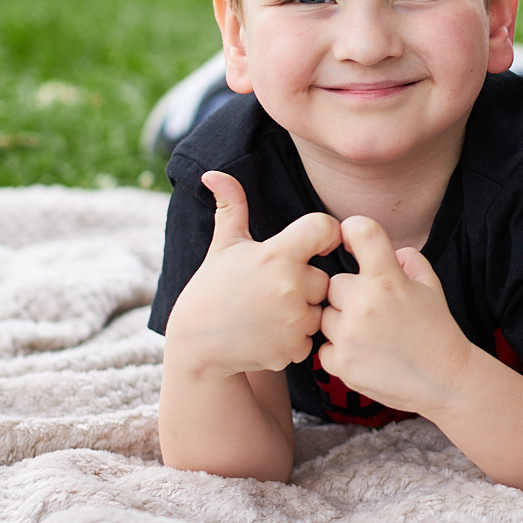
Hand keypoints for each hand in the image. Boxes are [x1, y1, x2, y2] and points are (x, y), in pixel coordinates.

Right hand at [164, 171, 339, 376]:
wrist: (197, 346)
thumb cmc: (212, 288)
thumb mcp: (224, 246)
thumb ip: (231, 206)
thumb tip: (214, 173)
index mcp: (278, 254)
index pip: (325, 228)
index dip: (324, 233)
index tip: (314, 243)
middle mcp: (291, 286)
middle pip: (325, 277)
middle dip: (306, 282)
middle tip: (274, 290)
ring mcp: (294, 321)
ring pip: (320, 309)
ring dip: (303, 310)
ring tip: (269, 313)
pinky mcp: (294, 349)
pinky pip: (312, 337)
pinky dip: (296, 337)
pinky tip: (269, 334)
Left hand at [317, 217, 473, 416]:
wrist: (444, 379)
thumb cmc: (437, 330)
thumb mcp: (430, 284)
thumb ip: (405, 258)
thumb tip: (380, 250)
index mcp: (388, 280)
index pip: (361, 231)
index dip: (353, 228)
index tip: (352, 238)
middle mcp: (363, 305)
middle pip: (335, 284)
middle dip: (351, 293)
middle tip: (376, 310)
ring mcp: (348, 336)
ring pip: (326, 316)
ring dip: (343, 322)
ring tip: (373, 335)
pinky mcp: (340, 364)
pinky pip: (325, 347)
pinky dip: (341, 350)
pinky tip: (366, 353)